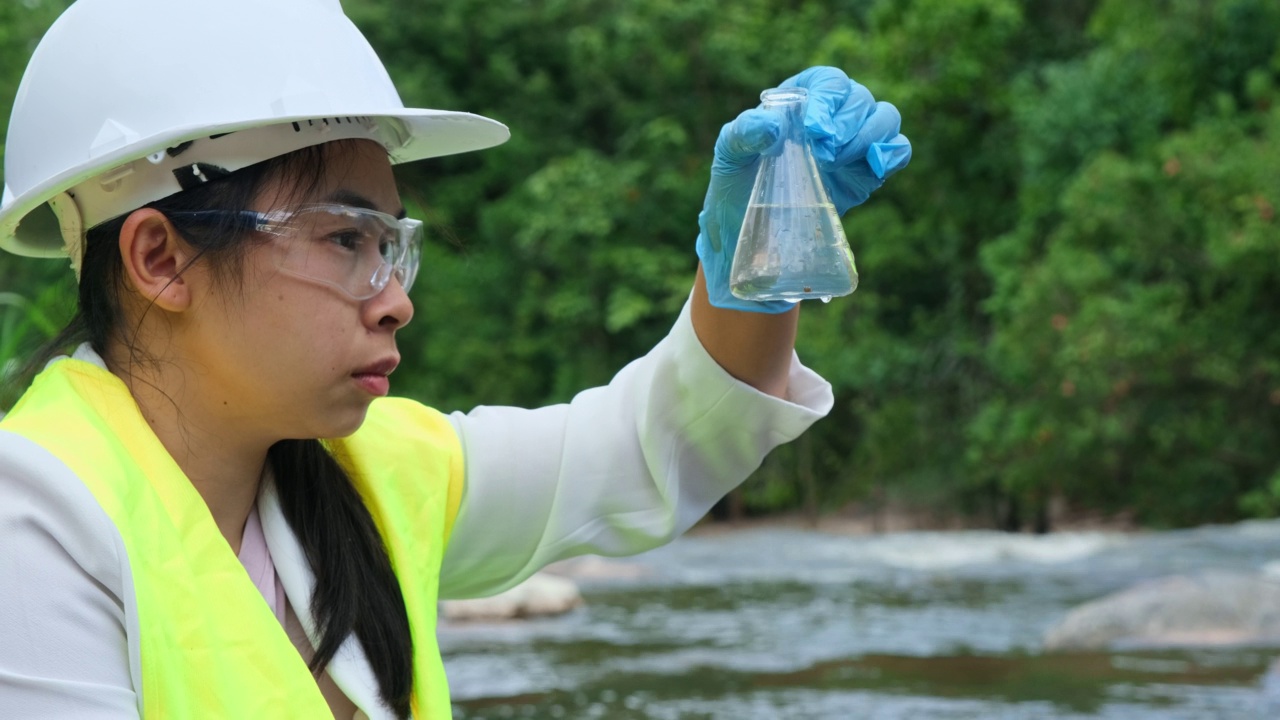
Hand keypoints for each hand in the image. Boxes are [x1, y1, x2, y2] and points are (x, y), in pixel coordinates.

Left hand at [695, 66, 911, 312]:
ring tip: (835, 164)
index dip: (827, 100)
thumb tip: (772, 125)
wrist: (750, 225)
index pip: (828, 82)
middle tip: (822, 155)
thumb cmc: (738, 180)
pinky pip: (897, 151)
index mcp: (803, 97)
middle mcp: (834, 113)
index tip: (814, 130)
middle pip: (860, 99)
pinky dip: (893, 155)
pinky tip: (874, 168)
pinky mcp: (868, 171)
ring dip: (868, 138)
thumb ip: (743, 132)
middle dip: (845, 125)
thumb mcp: (729, 153)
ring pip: (885, 119)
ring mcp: (855, 142)